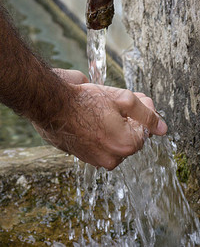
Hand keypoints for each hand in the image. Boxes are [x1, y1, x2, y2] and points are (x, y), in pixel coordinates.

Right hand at [34, 70, 166, 169]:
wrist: (51, 106)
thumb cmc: (85, 101)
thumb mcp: (122, 99)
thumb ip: (146, 114)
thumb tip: (163, 128)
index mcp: (126, 145)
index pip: (144, 130)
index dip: (140, 112)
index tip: (131, 100)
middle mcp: (113, 159)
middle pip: (130, 137)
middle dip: (128, 120)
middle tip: (117, 103)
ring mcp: (97, 160)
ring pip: (116, 141)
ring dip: (114, 126)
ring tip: (103, 110)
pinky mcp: (85, 157)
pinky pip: (102, 145)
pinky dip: (102, 133)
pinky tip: (93, 119)